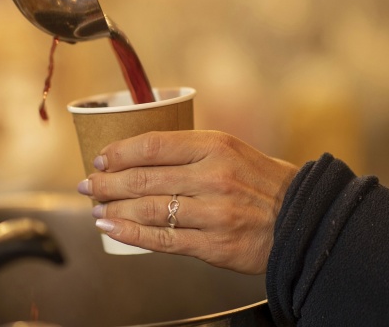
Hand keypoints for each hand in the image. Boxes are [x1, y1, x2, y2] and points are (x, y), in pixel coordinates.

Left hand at [78, 130, 297, 273]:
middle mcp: (213, 176)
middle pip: (144, 178)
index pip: (154, 144)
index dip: (120, 151)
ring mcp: (213, 212)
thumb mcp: (232, 150)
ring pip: (148, 208)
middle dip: (107, 181)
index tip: (102, 156)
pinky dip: (130, 233)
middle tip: (89, 182)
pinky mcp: (213, 244)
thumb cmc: (262, 181)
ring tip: (96, 206)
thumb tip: (145, 155)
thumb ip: (191, 150)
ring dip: (113, 207)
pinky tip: (111, 227)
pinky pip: (162, 239)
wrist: (300, 218)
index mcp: (217, 146)